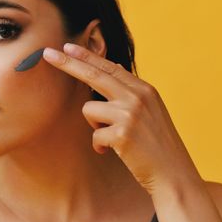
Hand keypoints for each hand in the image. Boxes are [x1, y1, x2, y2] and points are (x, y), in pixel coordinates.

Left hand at [42, 43, 202, 195]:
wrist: (174, 174)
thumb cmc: (158, 146)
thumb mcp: (150, 111)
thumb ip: (130, 92)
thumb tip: (113, 68)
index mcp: (144, 89)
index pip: (109, 67)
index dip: (86, 56)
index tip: (67, 46)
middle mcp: (137, 97)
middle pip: (94, 75)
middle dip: (68, 63)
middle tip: (46, 53)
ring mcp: (130, 114)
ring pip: (89, 109)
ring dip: (96, 127)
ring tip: (115, 139)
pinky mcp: (122, 134)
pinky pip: (94, 135)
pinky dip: (100, 146)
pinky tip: (117, 152)